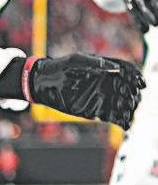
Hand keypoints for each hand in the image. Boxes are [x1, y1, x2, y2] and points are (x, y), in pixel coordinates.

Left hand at [23, 52, 144, 128]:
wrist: (45, 84)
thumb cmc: (59, 67)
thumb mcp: (75, 60)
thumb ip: (94, 62)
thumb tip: (114, 68)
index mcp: (104, 68)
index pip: (126, 71)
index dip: (135, 77)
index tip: (140, 84)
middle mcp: (106, 82)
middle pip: (127, 88)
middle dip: (133, 94)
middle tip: (133, 99)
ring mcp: (102, 96)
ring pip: (122, 103)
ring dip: (129, 108)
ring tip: (130, 113)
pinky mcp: (96, 110)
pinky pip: (113, 116)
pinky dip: (122, 120)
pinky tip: (126, 124)